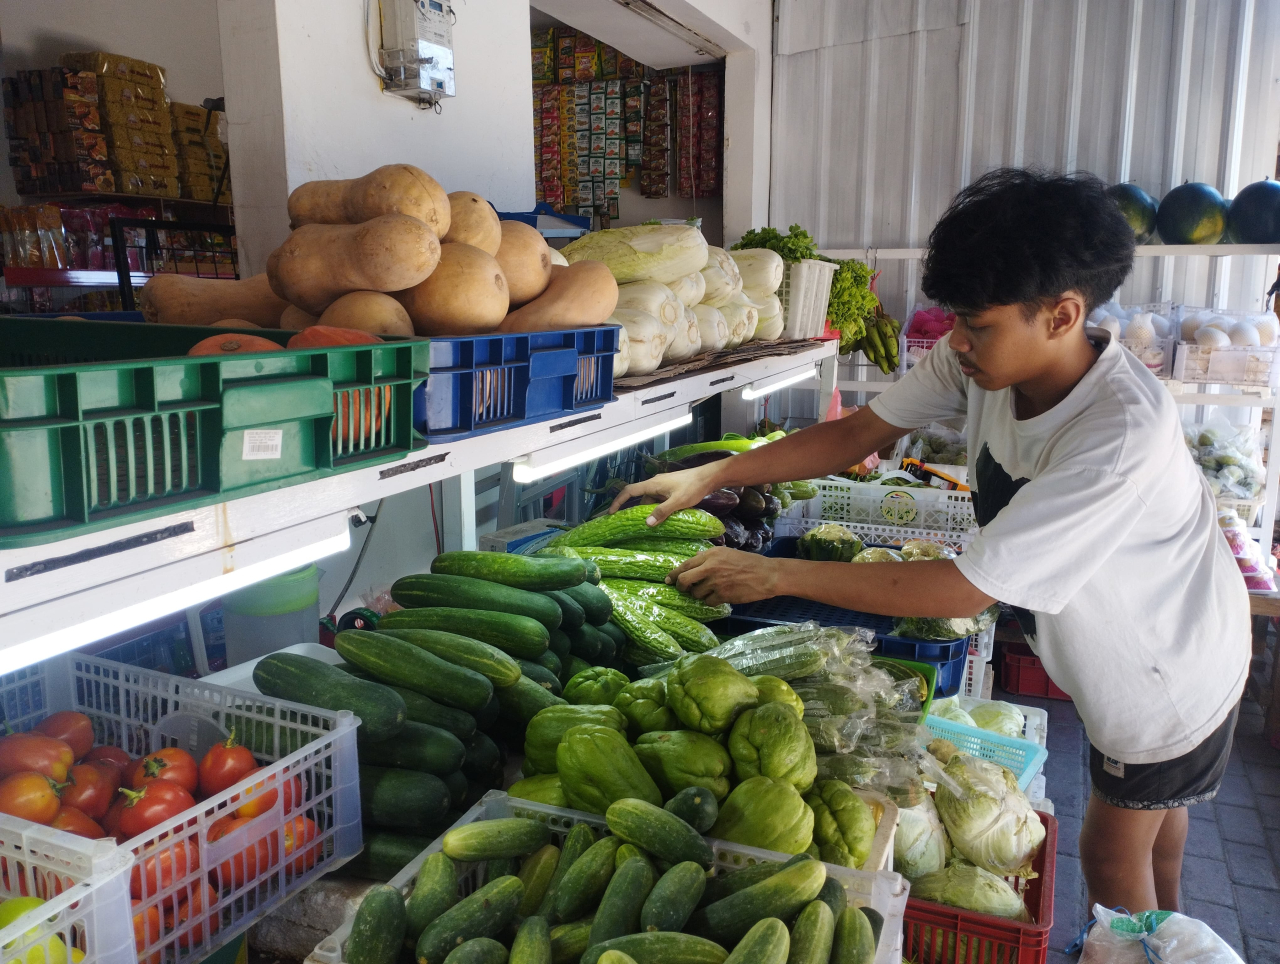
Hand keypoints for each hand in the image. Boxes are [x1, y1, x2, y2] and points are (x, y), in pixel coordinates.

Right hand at [608, 464, 720, 524]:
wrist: (708, 477)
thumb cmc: (693, 487)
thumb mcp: (677, 502)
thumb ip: (662, 512)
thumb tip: (647, 523)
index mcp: (653, 484)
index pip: (630, 491)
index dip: (618, 501)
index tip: (611, 512)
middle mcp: (655, 484)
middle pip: (640, 498)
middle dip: (635, 511)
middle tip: (631, 525)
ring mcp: (663, 486)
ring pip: (651, 500)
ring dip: (650, 511)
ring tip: (650, 525)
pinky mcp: (670, 489)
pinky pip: (659, 500)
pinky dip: (658, 509)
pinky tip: (663, 518)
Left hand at [668, 547, 783, 605]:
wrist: (767, 574)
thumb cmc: (748, 562)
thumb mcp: (727, 553)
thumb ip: (709, 556)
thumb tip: (694, 557)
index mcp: (711, 554)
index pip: (685, 564)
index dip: (674, 574)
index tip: (668, 579)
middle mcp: (710, 567)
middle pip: (684, 580)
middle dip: (681, 586)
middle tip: (683, 589)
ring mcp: (716, 582)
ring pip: (696, 594)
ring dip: (698, 595)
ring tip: (708, 592)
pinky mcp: (723, 595)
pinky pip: (708, 602)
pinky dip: (710, 601)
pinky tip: (718, 597)